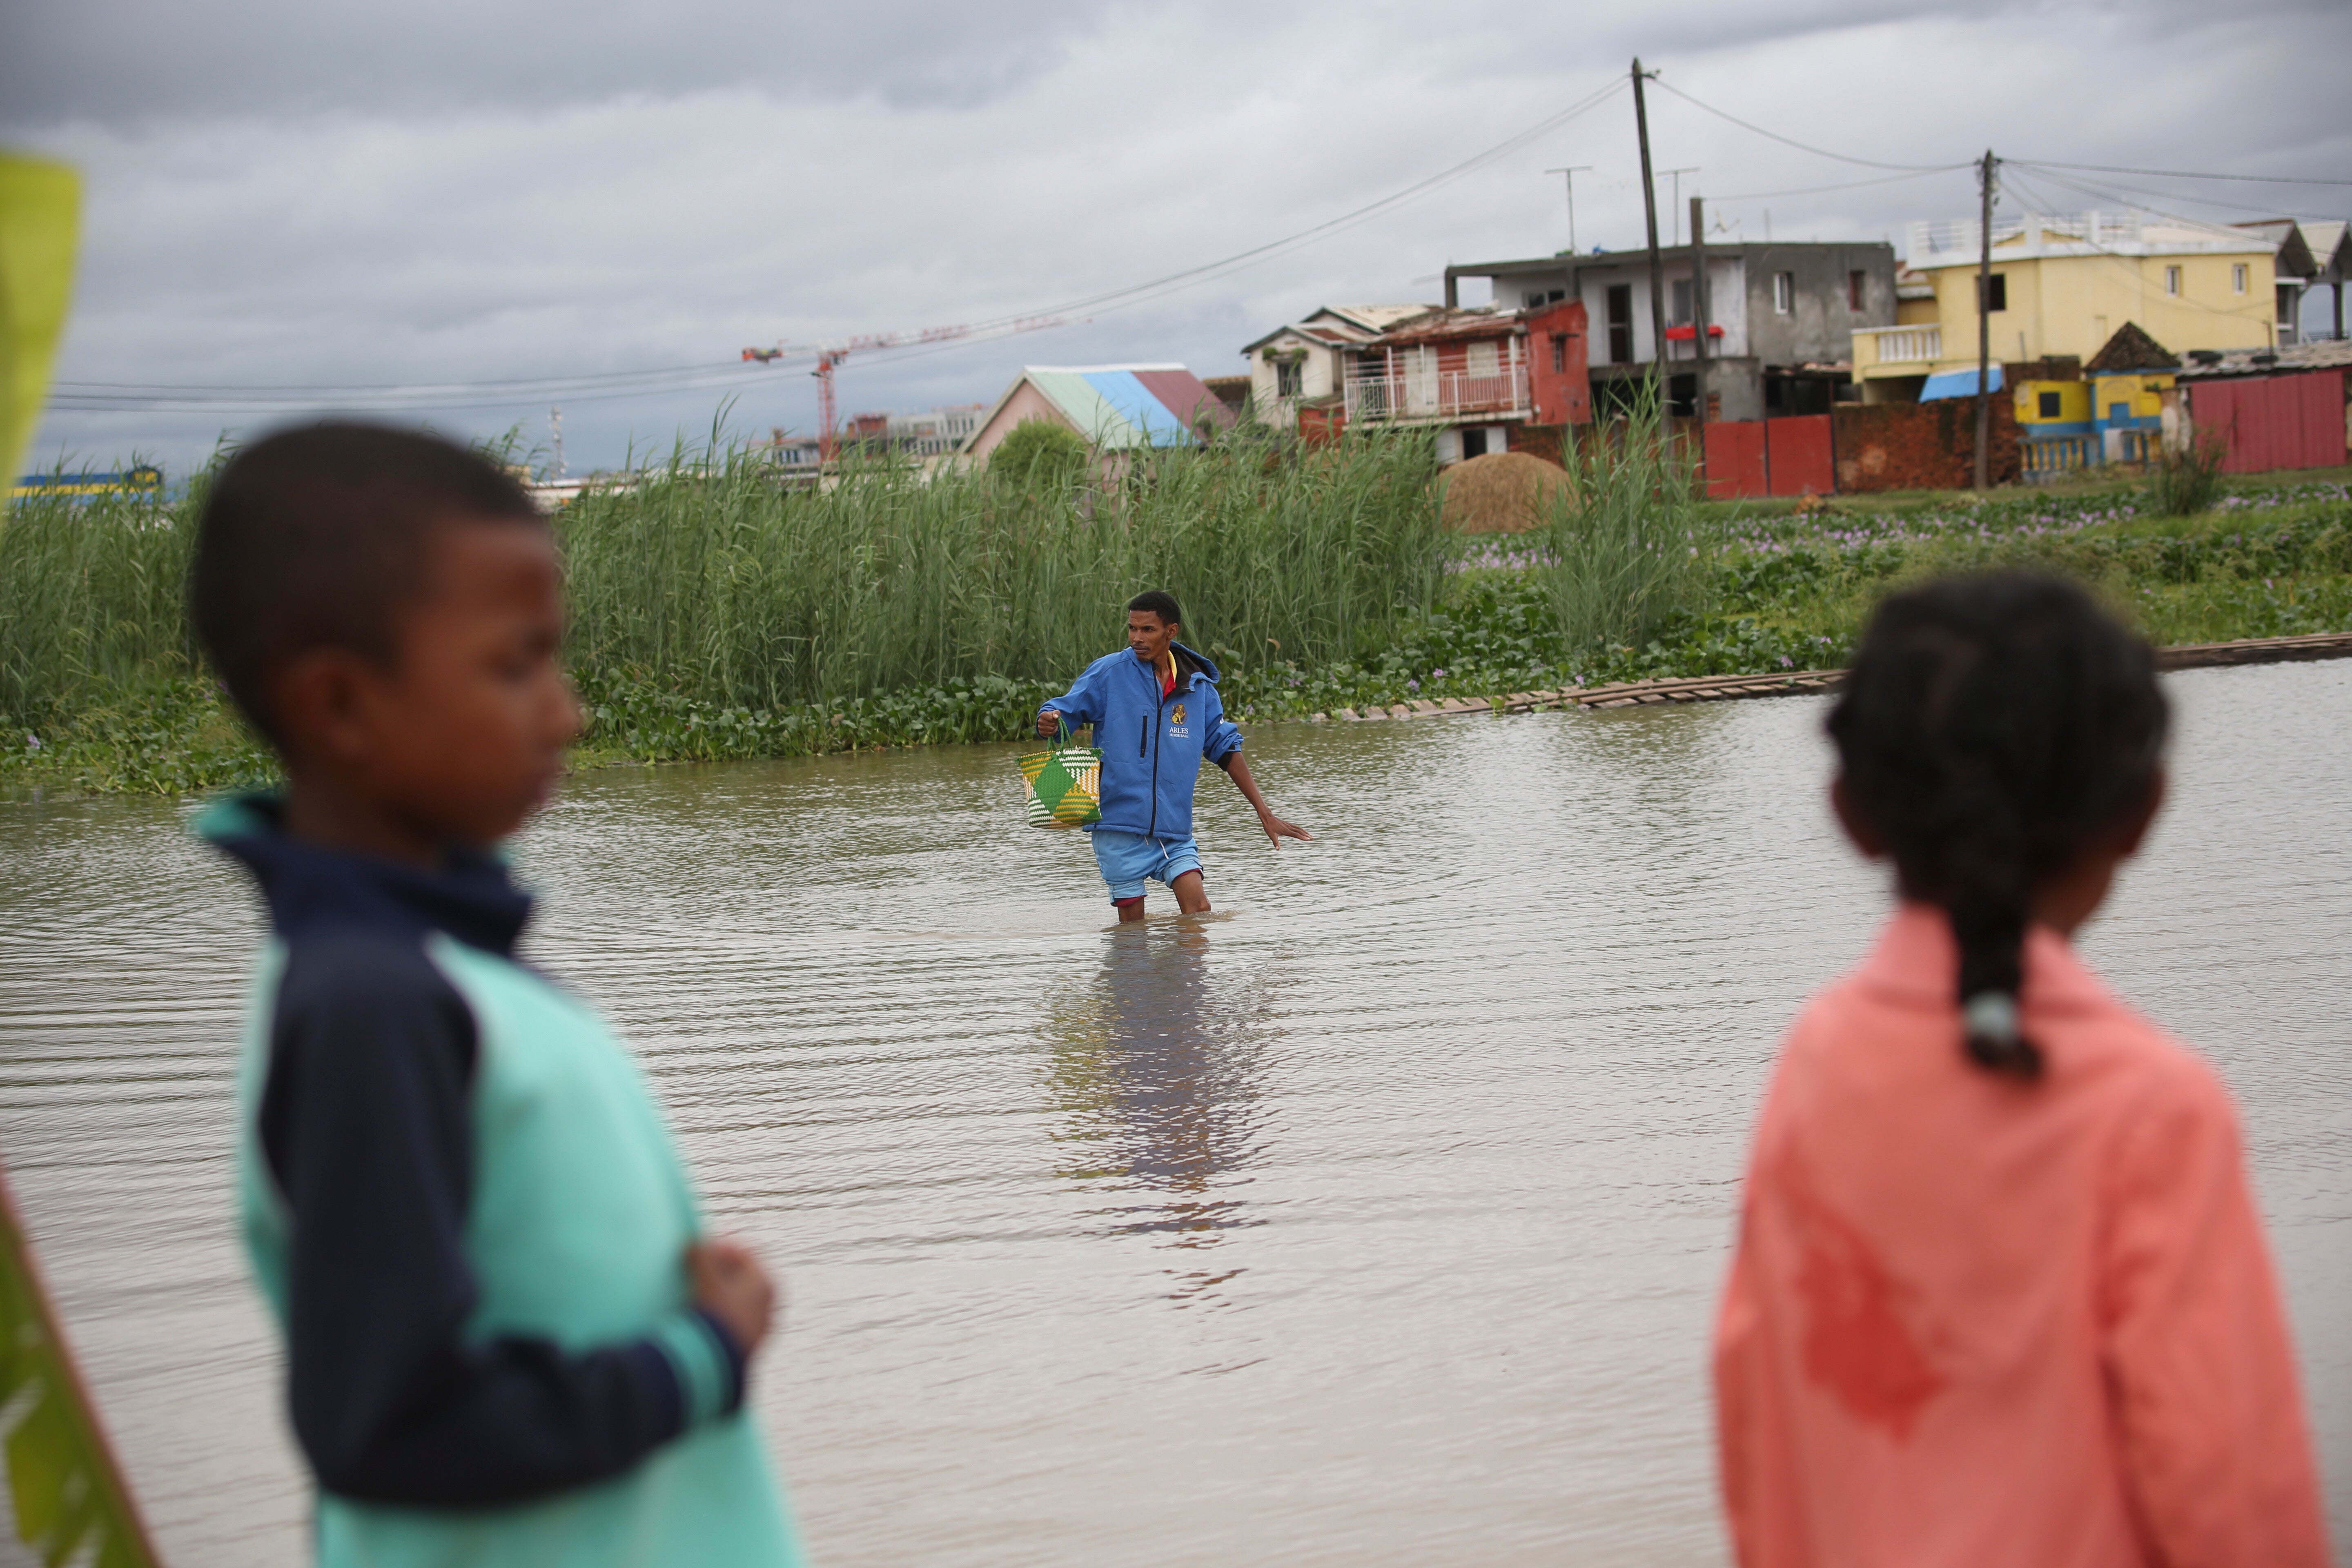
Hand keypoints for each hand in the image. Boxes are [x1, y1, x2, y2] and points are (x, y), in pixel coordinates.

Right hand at [688, 1238, 776, 1357]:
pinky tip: (703, 1316)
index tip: (699, 1250)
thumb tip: (693, 1241)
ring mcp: (761, 1321)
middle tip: (695, 1270)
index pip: (743, 1253)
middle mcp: (769, 1300)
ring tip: (696, 1293)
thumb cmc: (718, 1316)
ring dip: (718, 1291)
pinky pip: (734, 1317)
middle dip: (717, 1270)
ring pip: (737, 1297)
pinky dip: (720, 1311)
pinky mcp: (750, 1340)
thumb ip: (702, 1257)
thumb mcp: (708, 1282)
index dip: (719, 1247)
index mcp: (766, 1281)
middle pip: (741, 1275)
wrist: (720, 1362)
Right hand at [1037, 710, 1060, 738]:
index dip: (1055, 719)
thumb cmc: (1052, 716)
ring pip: (1051, 729)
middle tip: (1054, 723)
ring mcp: (1039, 727)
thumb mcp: (1055, 713)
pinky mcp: (1041, 732)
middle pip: (1052, 724)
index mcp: (1042, 715)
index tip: (1055, 719)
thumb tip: (1055, 716)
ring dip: (1054, 728)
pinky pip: (1050, 733)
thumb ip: (1056, 713)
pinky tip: (1052, 729)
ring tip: (1053, 725)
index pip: (1051, 718)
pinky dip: (1053, 732)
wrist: (1047, 722)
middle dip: (1055, 724)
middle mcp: (1039, 721)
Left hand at [1259, 812, 1310, 847]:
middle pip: (1299, 831)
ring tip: (1310, 835)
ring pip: (1298, 828)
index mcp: (1286, 831)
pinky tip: (1302, 831)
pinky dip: (1300, 829)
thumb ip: (1275, 842)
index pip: (1296, 835)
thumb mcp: (1271, 835)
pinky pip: (1296, 827)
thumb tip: (1277, 849)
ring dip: (1304, 832)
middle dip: (1306, 835)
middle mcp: (1288, 827)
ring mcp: (1288, 825)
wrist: (1267, 817)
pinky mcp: (1287, 824)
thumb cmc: (1269, 826)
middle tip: (1312, 838)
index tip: (1308, 839)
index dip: (1302, 837)